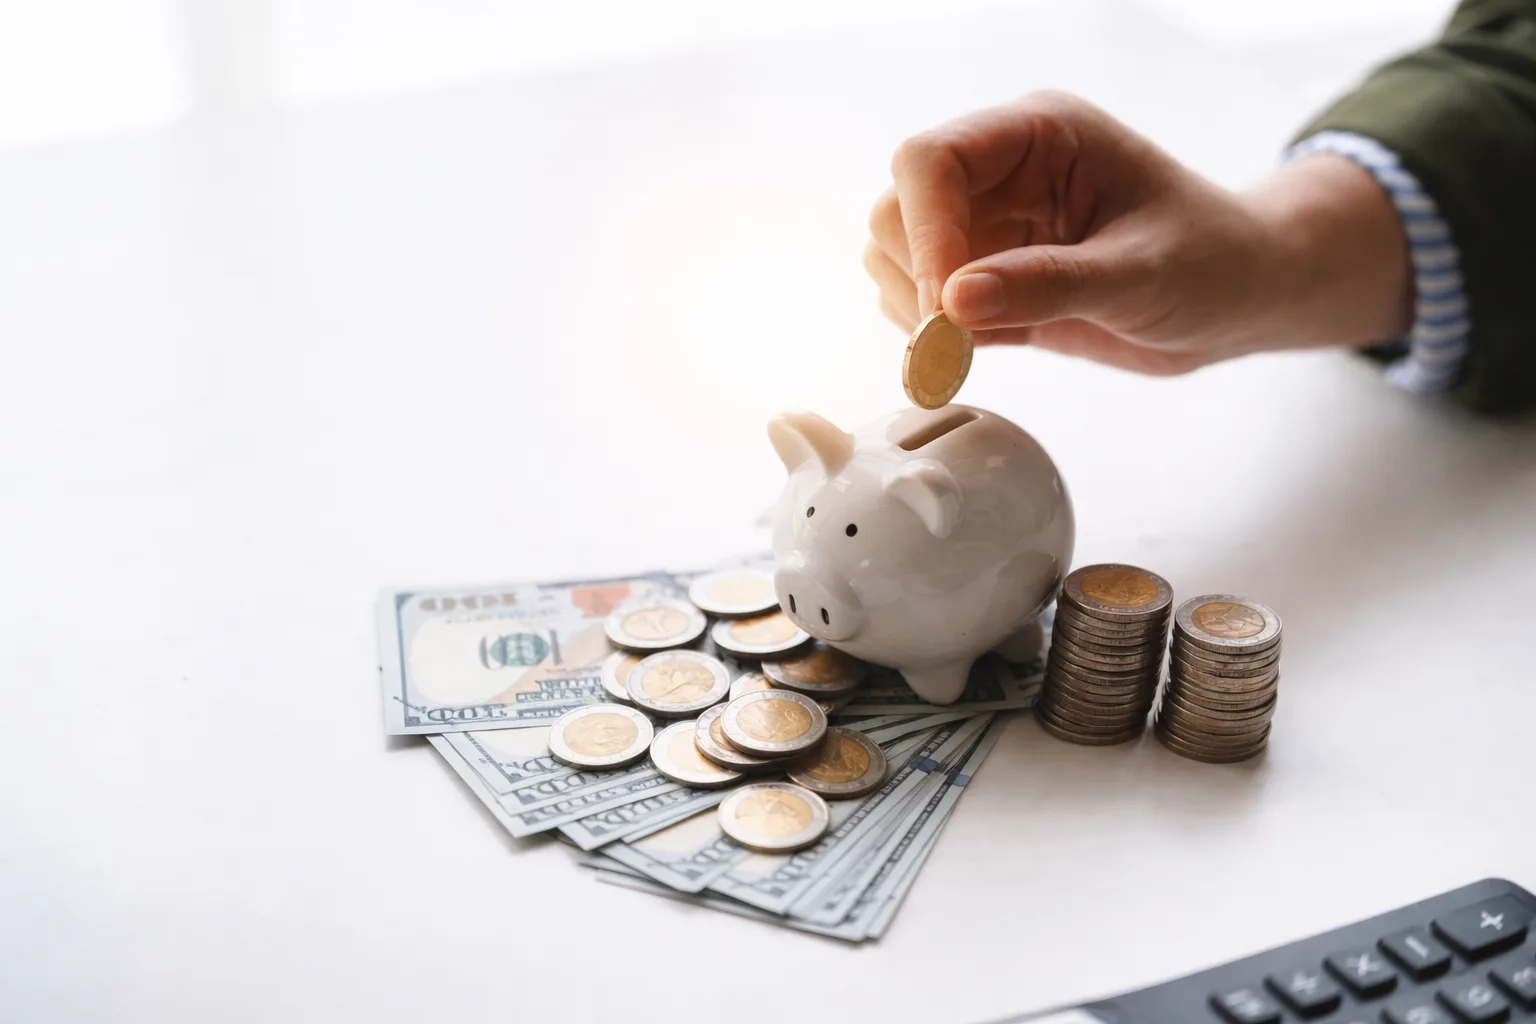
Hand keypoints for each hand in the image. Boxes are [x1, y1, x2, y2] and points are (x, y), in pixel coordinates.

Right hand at [865, 91, 1411, 373]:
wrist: (1238, 300)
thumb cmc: (1213, 263)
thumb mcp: (1142, 276)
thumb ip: (1049, 286)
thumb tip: (953, 303)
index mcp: (1040, 135)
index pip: (931, 159)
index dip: (924, 231)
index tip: (944, 304)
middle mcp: (1001, 173)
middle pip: (897, 208)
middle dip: (914, 277)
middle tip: (955, 341)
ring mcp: (987, 226)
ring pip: (893, 257)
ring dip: (915, 312)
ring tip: (975, 348)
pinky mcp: (983, 279)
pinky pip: (917, 302)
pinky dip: (930, 338)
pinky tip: (979, 353)